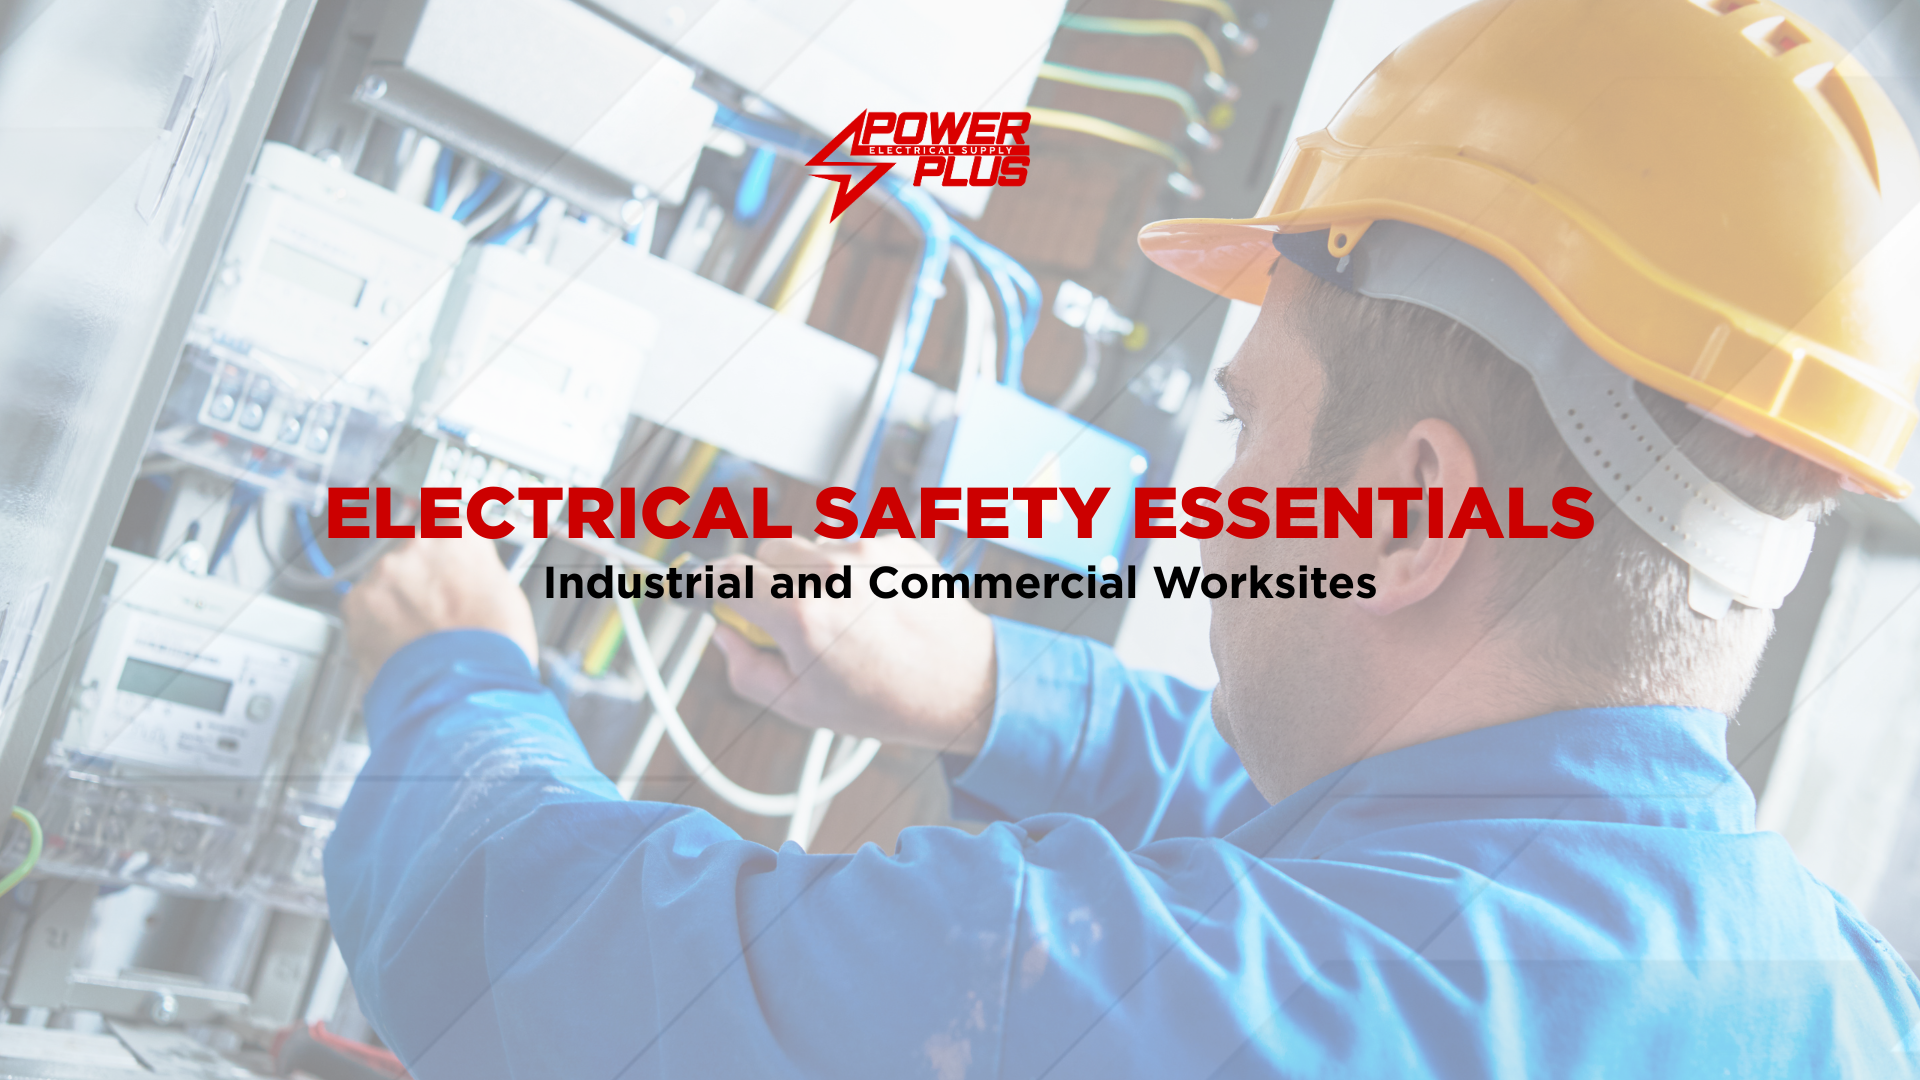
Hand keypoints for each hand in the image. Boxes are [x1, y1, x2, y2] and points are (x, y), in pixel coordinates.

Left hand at [341, 534, 537, 681]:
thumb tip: (468, 574)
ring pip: (386, 581)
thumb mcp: (505, 594)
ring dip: (397, 601)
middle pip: (412, 552)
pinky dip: (375, 624)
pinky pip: (363, 607)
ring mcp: (385, 572)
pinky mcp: (356, 602)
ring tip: (419, 635)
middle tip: (436, 610)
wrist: (462, 689)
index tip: (443, 549)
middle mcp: (418, 544)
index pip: (445, 516)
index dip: (444, 540)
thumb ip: (477, 571)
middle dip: (420, 578)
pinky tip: (399, 644)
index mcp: (460, 535)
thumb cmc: (493, 648)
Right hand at [712, 537, 995, 755]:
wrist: (962, 682)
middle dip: (768, 584)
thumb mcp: (800, 705)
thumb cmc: (884, 700)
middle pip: (766, 553)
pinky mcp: (896, 542)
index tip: (707, 592)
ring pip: (810, 546)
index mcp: (800, 612)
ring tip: (845, 618)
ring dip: (812, 574)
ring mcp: (867, 551)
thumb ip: (746, 669)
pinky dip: (852, 569)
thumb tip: (724, 633)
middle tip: (790, 622)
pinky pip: (851, 545)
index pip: (727, 572)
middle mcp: (831, 571)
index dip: (711, 583)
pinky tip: (874, 606)